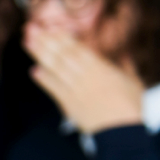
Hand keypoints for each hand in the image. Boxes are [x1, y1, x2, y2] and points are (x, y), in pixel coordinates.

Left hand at [24, 26, 144, 134]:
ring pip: (55, 68)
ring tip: (27, 42)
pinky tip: (33, 71)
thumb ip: (125, 65)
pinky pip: (54, 89)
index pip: (78, 48)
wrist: (122, 132)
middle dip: (45, 40)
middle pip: (62, 54)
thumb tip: (124, 52)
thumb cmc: (131, 107)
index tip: (51, 26)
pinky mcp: (69, 104)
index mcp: (101, 69)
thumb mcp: (133, 81)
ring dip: (40, 54)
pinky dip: (44, 80)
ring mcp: (75, 90)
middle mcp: (85, 76)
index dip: (63, 37)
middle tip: (30, 27)